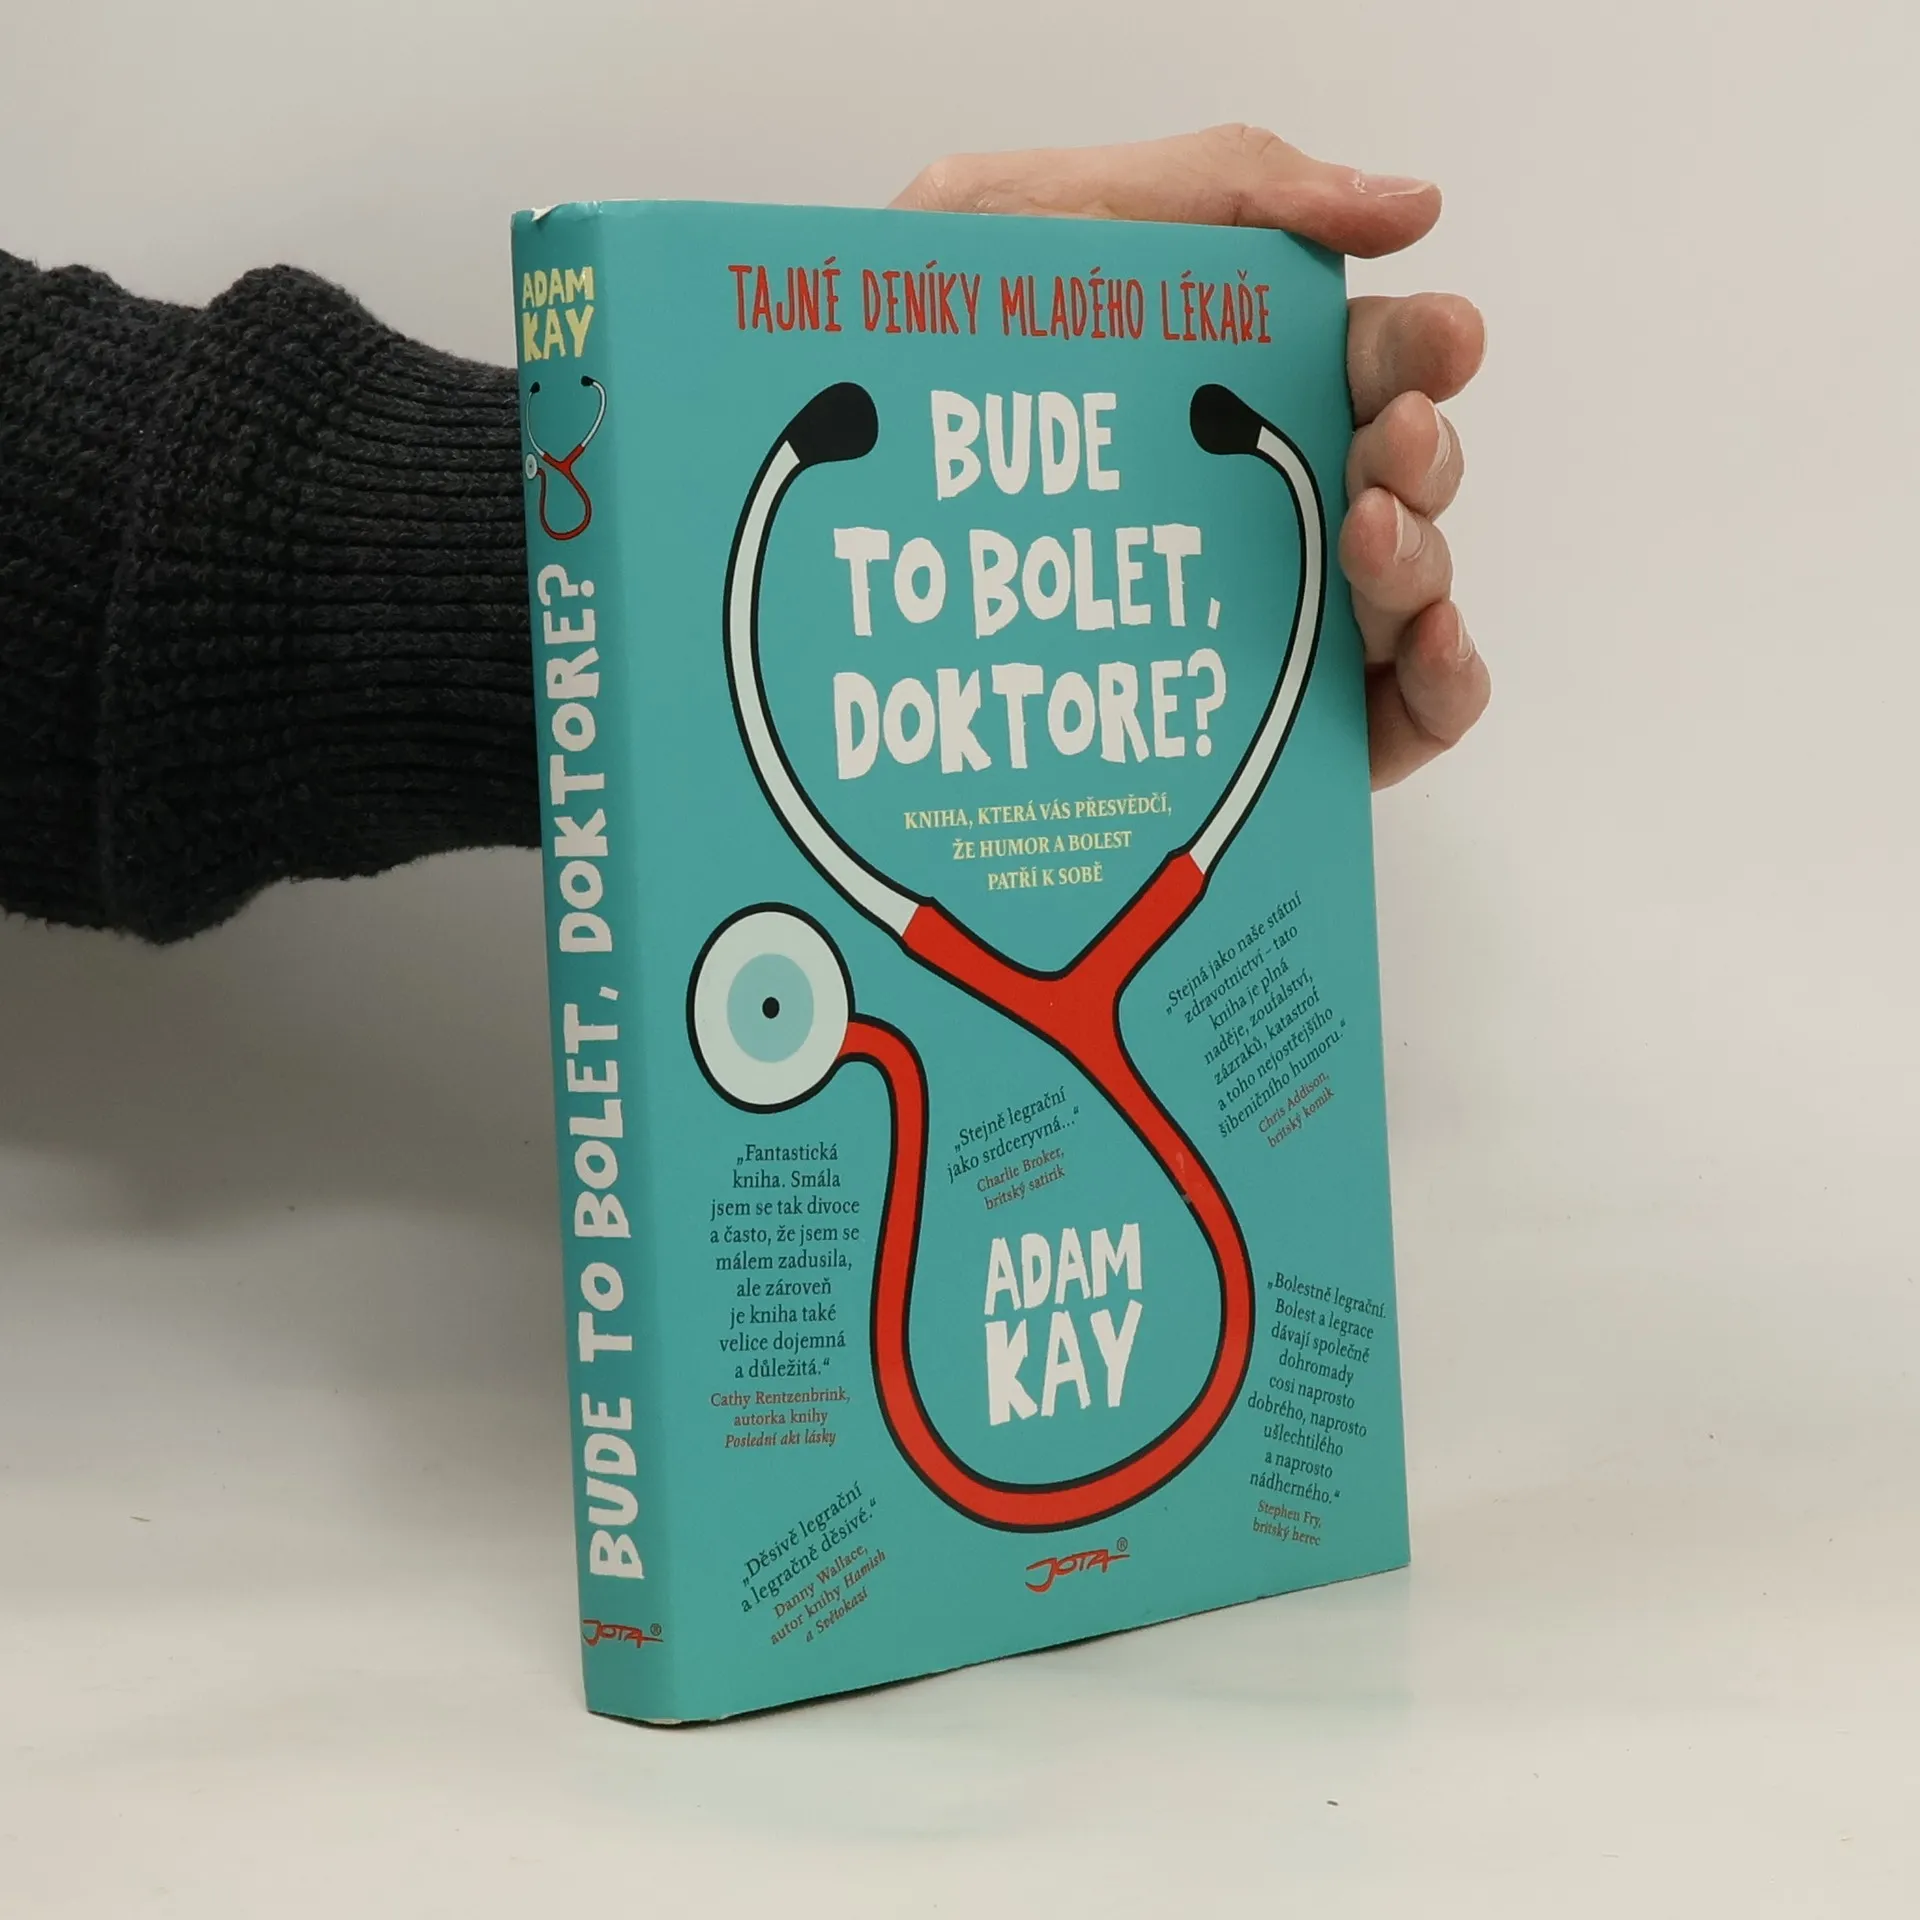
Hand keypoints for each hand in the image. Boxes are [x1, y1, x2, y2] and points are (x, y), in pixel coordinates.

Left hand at [893, 125, 1488, 788]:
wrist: (787, 479)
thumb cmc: (897, 358)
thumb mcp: (1030, 219)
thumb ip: (1217, 184)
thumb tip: (1410, 204)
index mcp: (1230, 383)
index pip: (1370, 362)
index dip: (1421, 349)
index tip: (1435, 339)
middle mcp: (1260, 498)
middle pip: (1407, 476)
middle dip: (1424, 454)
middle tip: (1379, 444)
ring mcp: (1267, 616)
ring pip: (1412, 588)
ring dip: (1423, 559)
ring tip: (1364, 533)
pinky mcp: (1261, 726)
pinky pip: (1399, 717)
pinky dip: (1448, 686)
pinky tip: (1424, 649)